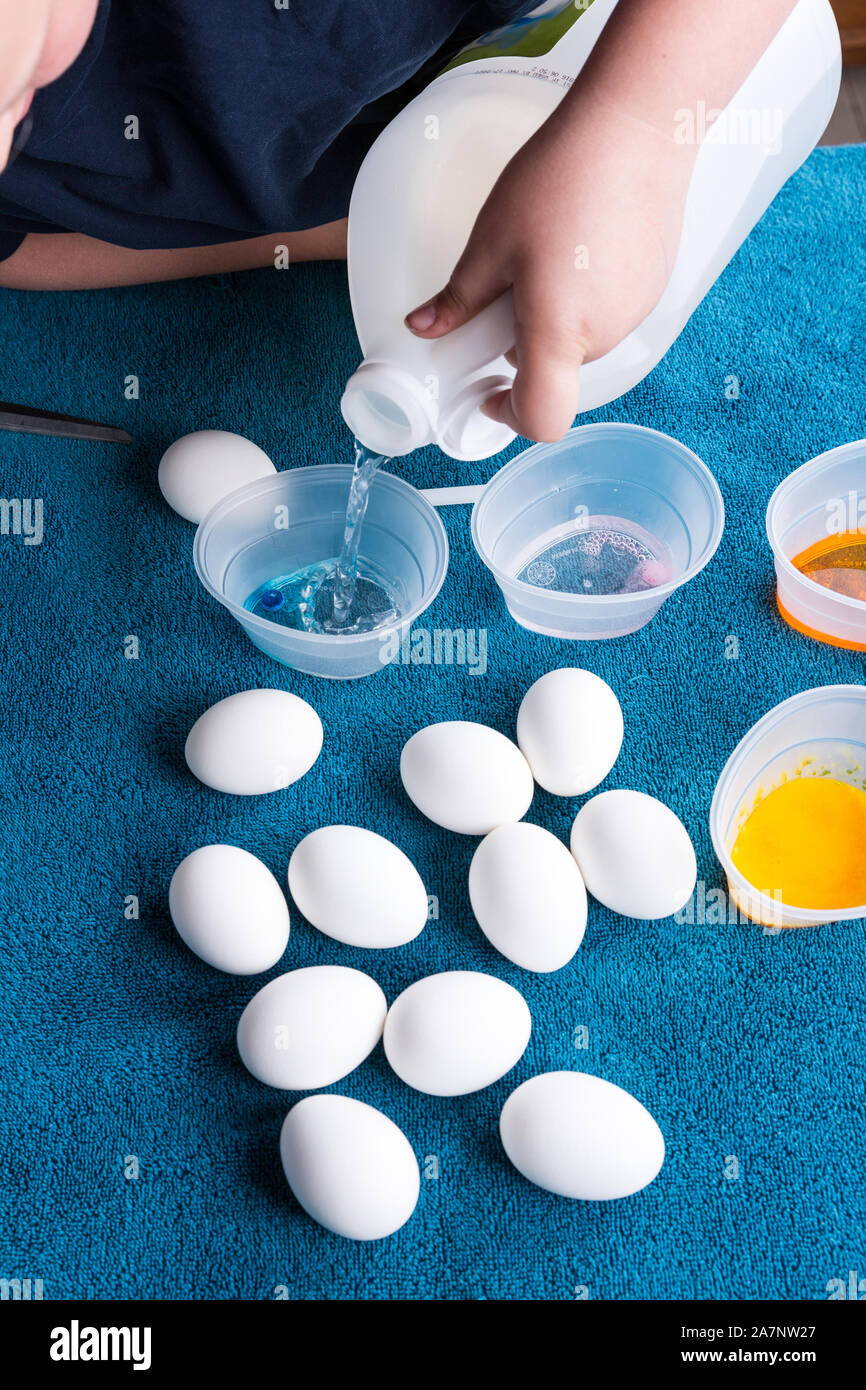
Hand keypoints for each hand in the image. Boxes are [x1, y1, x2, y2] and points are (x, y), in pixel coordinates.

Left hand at [405, 96, 694, 442]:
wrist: (638, 127)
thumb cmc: (564, 178)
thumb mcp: (491, 242)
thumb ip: (457, 298)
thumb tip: (423, 327)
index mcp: (558, 334)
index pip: (541, 419)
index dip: (507, 417)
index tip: (485, 392)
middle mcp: (602, 336)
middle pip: (555, 373)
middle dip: (521, 347)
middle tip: (503, 293)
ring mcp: (634, 313)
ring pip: (579, 342)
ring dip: (552, 319)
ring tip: (542, 256)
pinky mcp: (652, 288)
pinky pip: (606, 312)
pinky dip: (583, 297)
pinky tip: (576, 244)